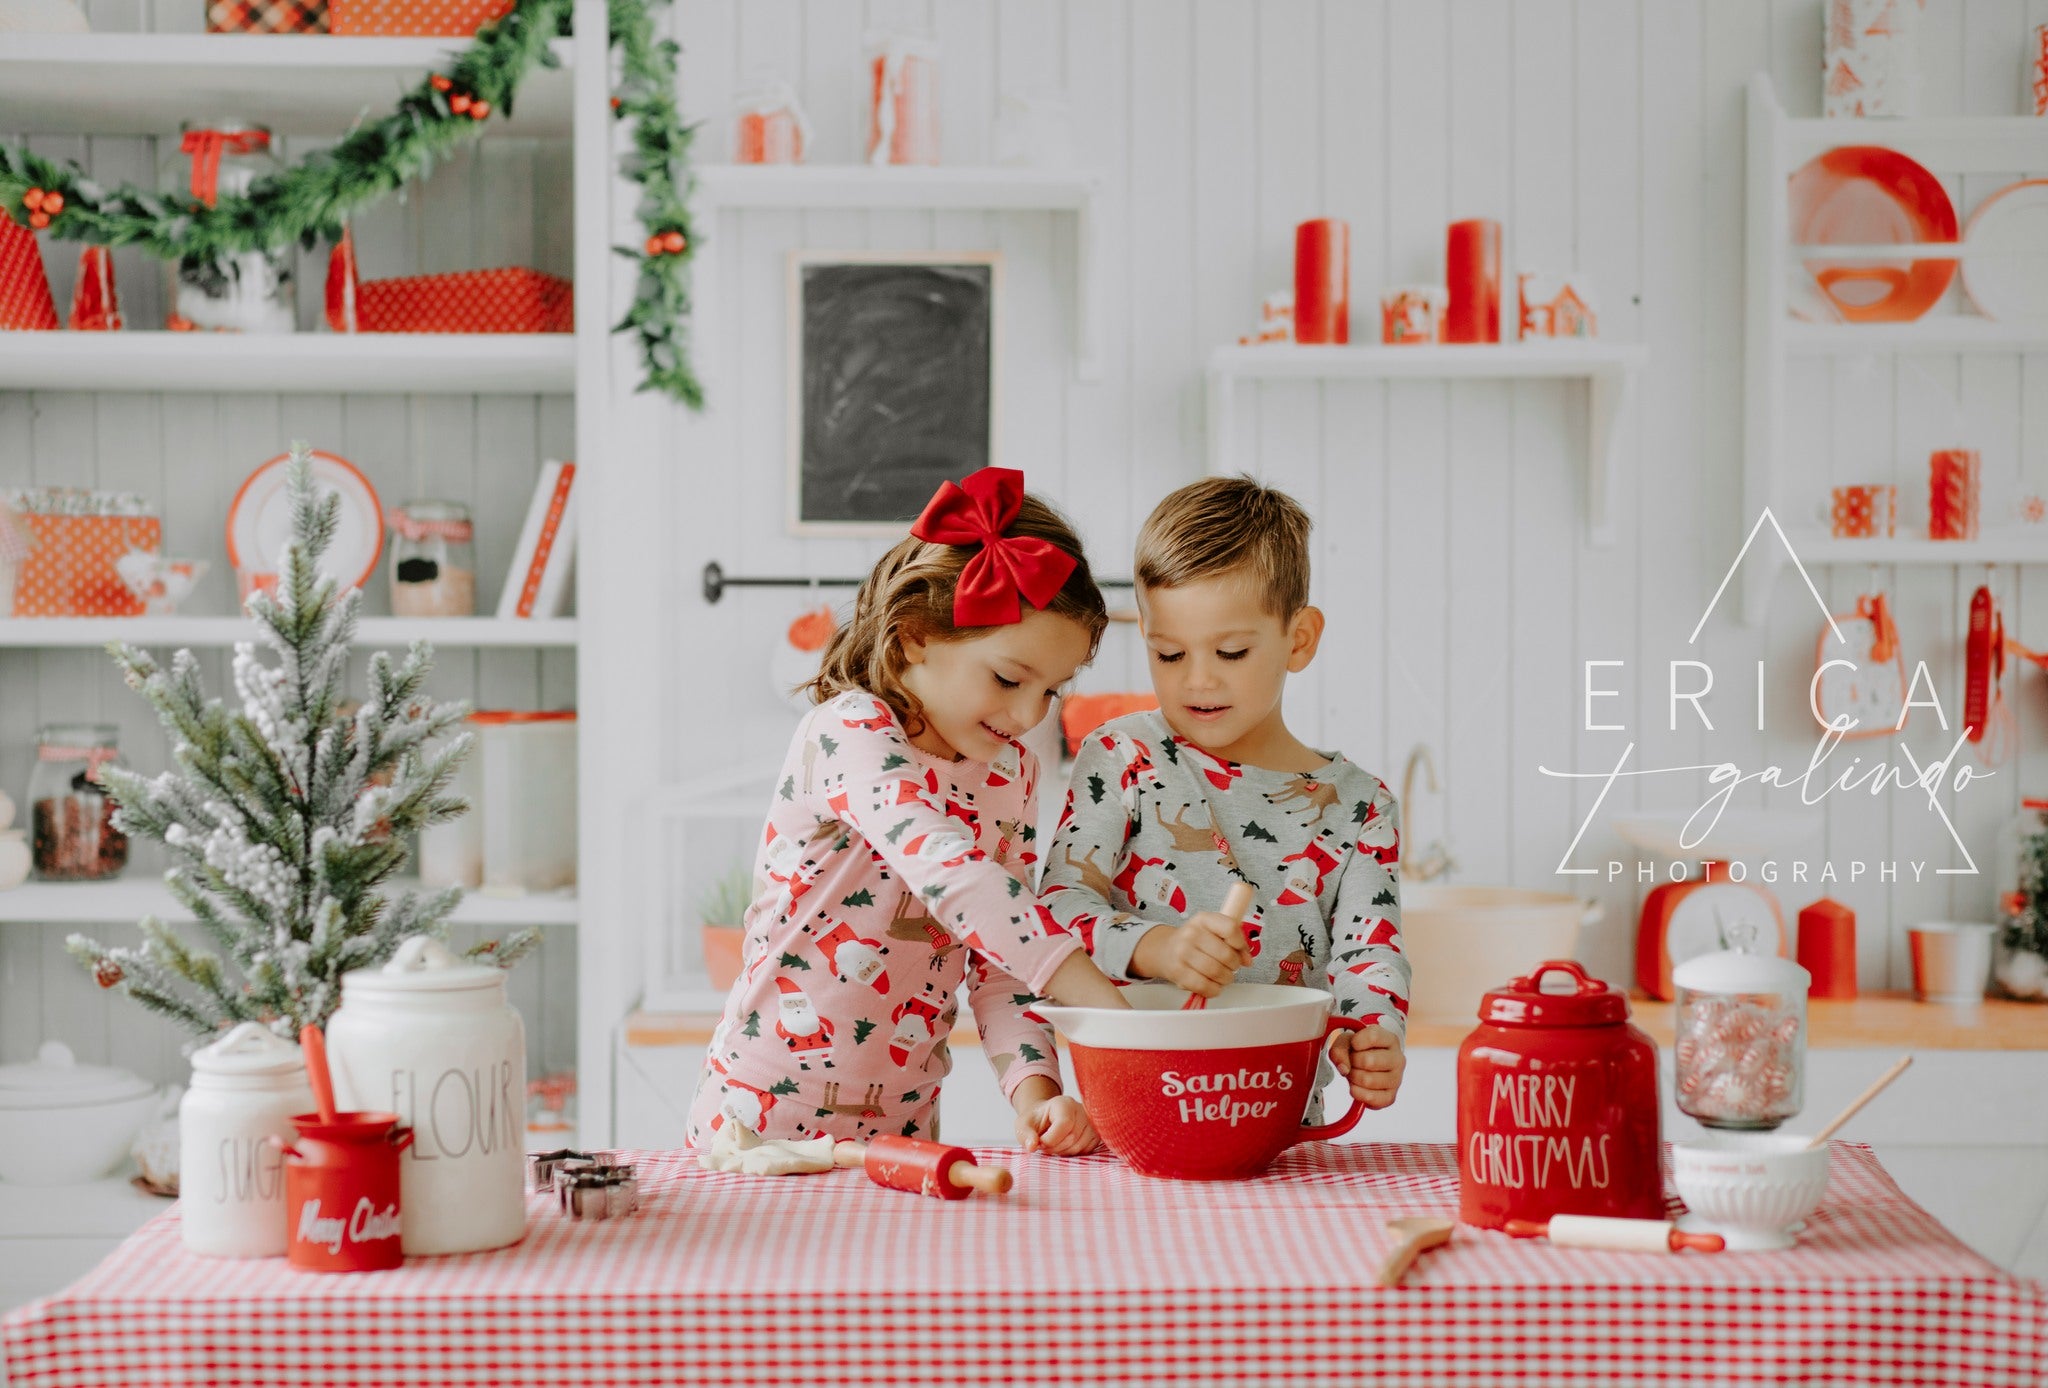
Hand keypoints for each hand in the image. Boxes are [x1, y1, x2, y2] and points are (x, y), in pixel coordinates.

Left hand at [1012, 1082, 1099, 1155]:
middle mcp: (1082, 1110)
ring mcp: (1092, 1122)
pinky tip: (1064, 1147)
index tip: (1039, 1142)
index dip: (1050, 1139)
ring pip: (1080, 1146)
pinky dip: (1073, 1154)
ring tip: (1054, 1145)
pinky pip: (1087, 1151)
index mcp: (1064, 1103)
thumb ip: (1025, 1134)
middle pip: (1072, 1137)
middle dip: (1055, 1148)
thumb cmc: (1035, 1121)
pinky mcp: (1096, 1134)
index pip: (1064, 1124)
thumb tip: (1032, 1146)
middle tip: (1045, 1146)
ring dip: (1064, 1152)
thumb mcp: (1023, 1125)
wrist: (1046, 1119)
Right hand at [1130, 913, 1252, 997]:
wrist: (1165, 950)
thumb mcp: (1213, 931)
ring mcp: (1183, 953)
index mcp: (1203, 919)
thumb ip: (1234, 940)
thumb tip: (1247, 960)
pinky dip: (1213, 989)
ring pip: (1216, 972)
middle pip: (1226, 955)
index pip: (1230, 928)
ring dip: (1225, 979)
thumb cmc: (1194, 941)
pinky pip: (1203, 986)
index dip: (1241, 944)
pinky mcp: (1178, 972)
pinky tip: (1213, 985)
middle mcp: (1191, 933)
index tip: (1242, 953)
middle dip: (1234, 966)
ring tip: (1223, 977)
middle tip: (1231, 967)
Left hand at [1330, 1025, 1404, 1109]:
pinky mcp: (1391, 1097)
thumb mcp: (1347, 1042)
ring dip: (1353, 1078)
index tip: (1354, 1045)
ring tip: (1355, 1073)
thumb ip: (1340, 1049)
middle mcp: (1398, 1059)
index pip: (1373, 1037)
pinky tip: (1357, 1086)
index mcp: (1390, 1040)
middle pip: (1368, 1061)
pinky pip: (1370, 1098)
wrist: (1370, 1064)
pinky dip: (1357, 1093)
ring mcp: (1397, 1079)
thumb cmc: (1359, 1050)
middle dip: (1352, 1062)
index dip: (1356, 1042)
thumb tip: (1344, 1069)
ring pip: (1367, 1080)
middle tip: (1352, 1062)